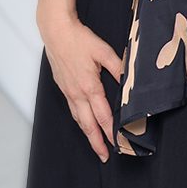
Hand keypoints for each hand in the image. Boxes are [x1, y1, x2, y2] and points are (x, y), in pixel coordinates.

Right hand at [39, 8, 122, 162]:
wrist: (56, 32)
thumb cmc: (78, 39)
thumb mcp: (104, 51)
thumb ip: (118, 67)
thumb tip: (129, 78)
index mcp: (89, 86)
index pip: (103, 116)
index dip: (111, 132)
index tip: (117, 143)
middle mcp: (77, 93)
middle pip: (88, 125)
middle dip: (97, 142)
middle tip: (104, 155)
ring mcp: (68, 91)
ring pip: (79, 119)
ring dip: (87, 134)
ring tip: (95, 144)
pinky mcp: (63, 87)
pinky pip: (72, 109)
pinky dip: (79, 120)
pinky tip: (83, 121)